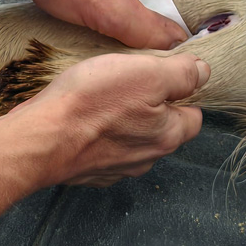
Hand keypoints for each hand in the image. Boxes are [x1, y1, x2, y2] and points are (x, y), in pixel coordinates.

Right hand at [10, 51, 208, 186]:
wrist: (41, 139)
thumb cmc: (92, 102)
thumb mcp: (146, 73)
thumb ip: (181, 74)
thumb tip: (204, 72)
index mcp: (168, 135)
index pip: (194, 116)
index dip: (182, 94)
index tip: (162, 78)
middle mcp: (147, 158)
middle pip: (162, 130)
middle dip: (151, 109)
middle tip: (127, 84)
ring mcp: (116, 169)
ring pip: (132, 142)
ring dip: (123, 123)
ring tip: (101, 100)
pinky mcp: (89, 173)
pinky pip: (103, 151)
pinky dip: (98, 137)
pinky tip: (82, 120)